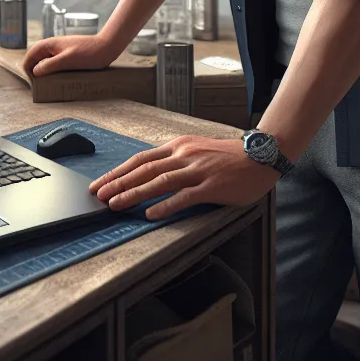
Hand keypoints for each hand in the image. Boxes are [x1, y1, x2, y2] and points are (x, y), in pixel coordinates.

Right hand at [23, 33, 123, 76]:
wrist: (107, 46)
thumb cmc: (89, 52)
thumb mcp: (68, 60)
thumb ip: (50, 65)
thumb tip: (35, 72)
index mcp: (49, 44)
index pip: (30, 57)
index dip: (28, 70)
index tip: (32, 84)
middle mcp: (52, 46)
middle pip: (36, 60)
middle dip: (34, 72)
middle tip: (39, 87)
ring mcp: (60, 51)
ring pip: (45, 62)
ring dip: (44, 73)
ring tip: (47, 85)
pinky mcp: (67, 56)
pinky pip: (55, 64)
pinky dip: (53, 72)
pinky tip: (58, 80)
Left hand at [89, 135, 278, 220]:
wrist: (260, 156)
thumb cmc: (228, 157)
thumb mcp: (196, 151)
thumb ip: (174, 161)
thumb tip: (148, 175)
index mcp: (178, 147)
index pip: (140, 160)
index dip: (118, 172)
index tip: (100, 183)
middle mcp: (184, 155)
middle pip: (144, 170)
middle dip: (118, 183)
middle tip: (99, 196)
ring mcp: (198, 170)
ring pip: (160, 182)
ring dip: (135, 193)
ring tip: (116, 204)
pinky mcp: (212, 186)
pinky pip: (184, 197)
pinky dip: (166, 206)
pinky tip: (151, 214)